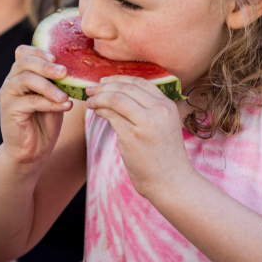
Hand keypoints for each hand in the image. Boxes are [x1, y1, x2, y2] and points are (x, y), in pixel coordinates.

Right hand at [0, 45, 73, 166]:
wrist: (32, 151)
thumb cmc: (44, 122)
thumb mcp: (54, 97)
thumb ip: (58, 83)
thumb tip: (75, 68)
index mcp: (20, 74)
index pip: (23, 52)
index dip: (39, 51)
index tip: (58, 58)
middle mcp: (11, 81)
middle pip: (24, 62)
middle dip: (46, 66)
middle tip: (64, 72)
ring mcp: (8, 95)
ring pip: (26, 79)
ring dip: (49, 85)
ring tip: (65, 95)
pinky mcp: (9, 110)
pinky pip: (30, 101)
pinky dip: (50, 102)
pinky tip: (65, 106)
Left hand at [86, 75, 190, 197]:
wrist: (171, 182)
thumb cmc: (164, 156)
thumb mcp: (165, 126)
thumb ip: (149, 109)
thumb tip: (119, 94)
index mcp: (168, 106)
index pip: (141, 82)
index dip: (119, 79)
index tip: (105, 81)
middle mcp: (159, 111)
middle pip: (126, 88)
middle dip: (104, 86)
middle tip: (90, 88)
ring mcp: (146, 123)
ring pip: (116, 98)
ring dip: (99, 97)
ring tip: (90, 101)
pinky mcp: (132, 136)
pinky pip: (111, 115)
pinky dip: (100, 110)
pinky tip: (96, 112)